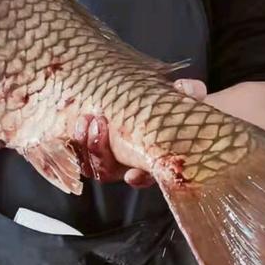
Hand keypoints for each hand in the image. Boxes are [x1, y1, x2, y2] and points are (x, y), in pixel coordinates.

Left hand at [72, 78, 207, 187]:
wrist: (160, 99)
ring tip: (85, 119)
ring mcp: (110, 153)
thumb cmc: (179, 105)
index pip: (146, 176)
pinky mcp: (92, 140)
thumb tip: (184, 87)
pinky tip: (76, 122)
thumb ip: (191, 93)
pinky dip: (73, 139)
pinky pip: (77, 149)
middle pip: (108, 171)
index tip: (133, 174)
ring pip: (90, 162)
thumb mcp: (190, 96)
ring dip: (83, 144)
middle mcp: (129, 161)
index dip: (139, 178)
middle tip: (99, 124)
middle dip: (99, 152)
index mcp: (154, 158)